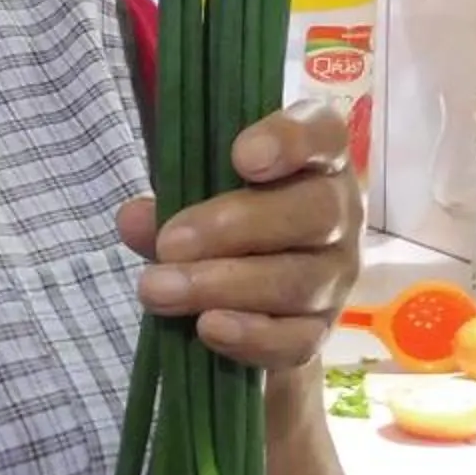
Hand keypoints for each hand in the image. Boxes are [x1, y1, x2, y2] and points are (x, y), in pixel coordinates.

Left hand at [121, 102, 363, 371]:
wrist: (252, 294)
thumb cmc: (227, 223)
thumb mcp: (196, 200)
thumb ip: (170, 204)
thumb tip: (134, 218)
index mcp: (317, 159)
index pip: (324, 134)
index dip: (290, 141)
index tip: (242, 156)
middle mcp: (341, 213)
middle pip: (314, 213)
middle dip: (234, 227)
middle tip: (170, 243)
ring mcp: (336, 276)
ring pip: (297, 281)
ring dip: (223, 286)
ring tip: (159, 290)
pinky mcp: (321, 330)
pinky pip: (297, 340)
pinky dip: (251, 336)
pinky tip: (207, 328)